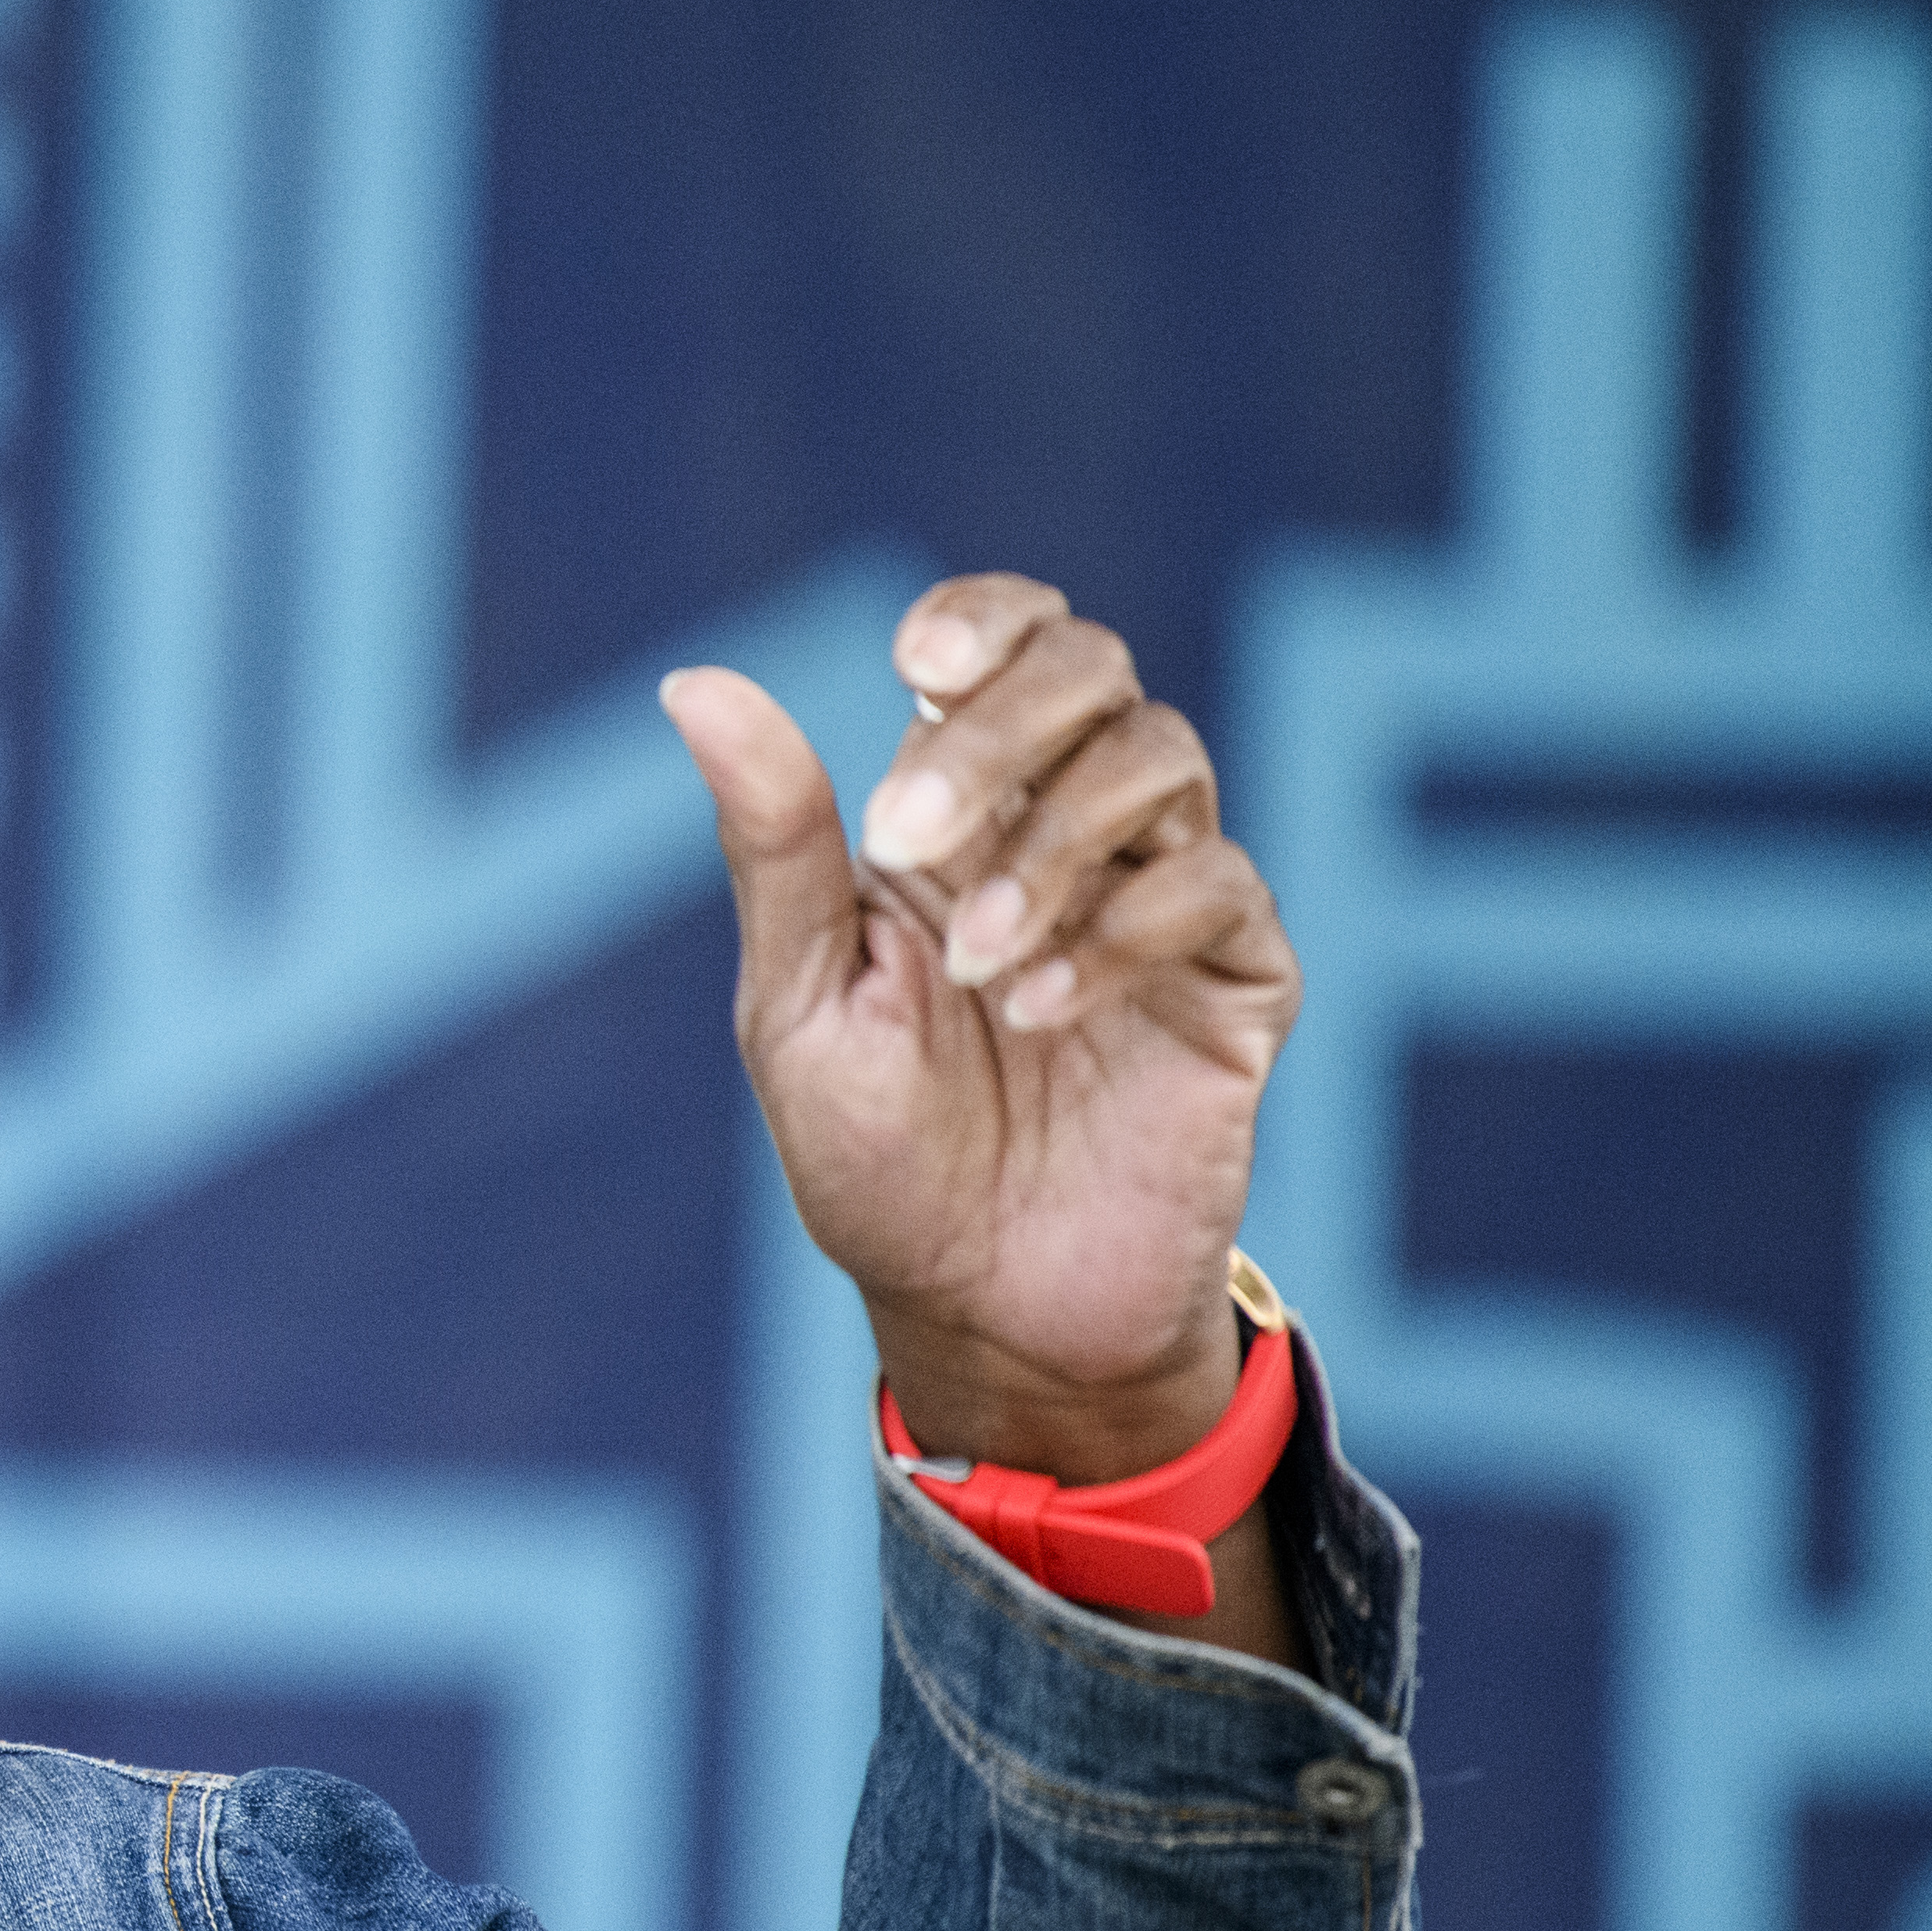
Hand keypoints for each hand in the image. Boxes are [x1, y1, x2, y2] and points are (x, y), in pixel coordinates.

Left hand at [661, 579, 1297, 1495]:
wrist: (984, 1310)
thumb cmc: (877, 1158)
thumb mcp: (799, 1001)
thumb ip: (775, 844)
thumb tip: (696, 687)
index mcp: (952, 814)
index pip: (1002, 642)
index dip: (978, 620)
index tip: (916, 664)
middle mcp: (1064, 831)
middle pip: (1092, 670)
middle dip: (1003, 727)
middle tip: (909, 836)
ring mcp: (1159, 899)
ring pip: (1163, 758)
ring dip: (1054, 846)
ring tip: (985, 969)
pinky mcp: (1235, 980)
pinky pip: (1219, 886)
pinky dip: (1123, 931)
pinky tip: (1046, 1014)